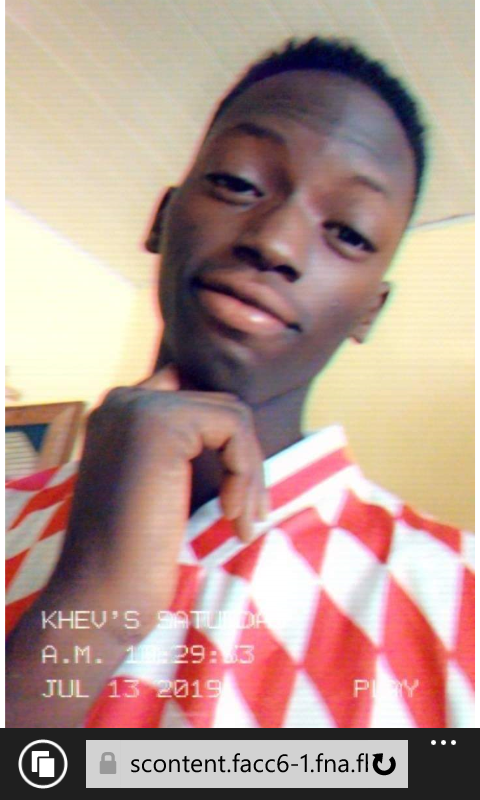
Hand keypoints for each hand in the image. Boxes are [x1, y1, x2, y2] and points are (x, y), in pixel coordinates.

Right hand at [54, 365, 267, 617]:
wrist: (102, 597)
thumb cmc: (137, 555)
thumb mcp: (166, 488)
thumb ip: (188, 452)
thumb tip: (240, 433)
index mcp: (119, 415)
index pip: (196, 402)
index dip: (226, 443)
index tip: (236, 495)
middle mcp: (122, 400)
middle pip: (219, 409)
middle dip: (245, 463)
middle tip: (250, 515)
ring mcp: (137, 406)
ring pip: (232, 416)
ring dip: (250, 472)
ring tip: (244, 522)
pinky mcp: (159, 422)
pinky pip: (234, 427)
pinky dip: (246, 473)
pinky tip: (231, 515)